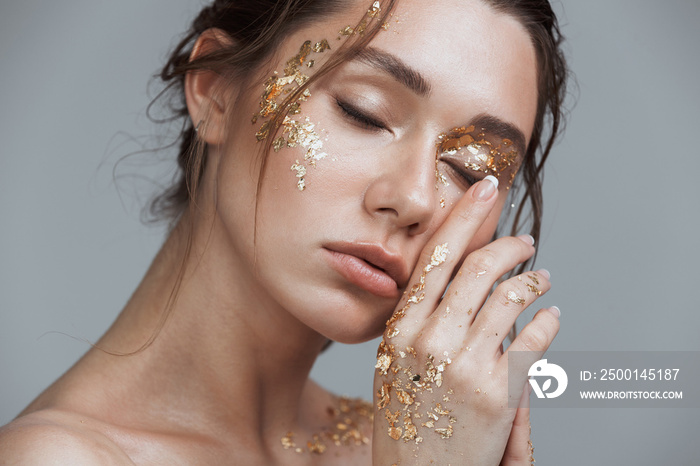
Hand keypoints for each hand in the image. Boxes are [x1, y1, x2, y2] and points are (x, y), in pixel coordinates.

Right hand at [372, 177, 558, 464]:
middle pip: (477, 269)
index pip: (434, 258)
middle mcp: (429, 341)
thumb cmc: (407, 420)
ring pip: (509, 298)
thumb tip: (458, 278)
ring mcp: (464, 365)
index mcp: (399, 330)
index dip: (463, 218)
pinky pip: (534, 339)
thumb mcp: (394, 364)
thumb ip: (419, 321)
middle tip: (526, 240)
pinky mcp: (499, 391)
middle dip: (509, 245)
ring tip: (542, 277)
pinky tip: (551, 316)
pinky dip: (548, 320)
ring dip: (533, 281)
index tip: (485, 189)